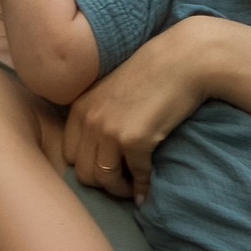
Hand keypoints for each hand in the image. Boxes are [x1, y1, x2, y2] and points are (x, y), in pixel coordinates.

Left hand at [60, 18, 223, 203]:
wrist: (182, 60)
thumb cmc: (151, 73)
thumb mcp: (110, 90)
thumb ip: (97, 116)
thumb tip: (98, 153)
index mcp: (79, 107)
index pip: (68, 154)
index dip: (86, 167)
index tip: (104, 170)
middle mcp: (89, 120)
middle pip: (82, 172)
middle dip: (101, 184)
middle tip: (119, 184)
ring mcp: (110, 130)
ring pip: (104, 179)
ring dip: (119, 190)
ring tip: (132, 189)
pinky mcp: (135, 140)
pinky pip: (135, 175)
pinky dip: (142, 187)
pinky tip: (147, 190)